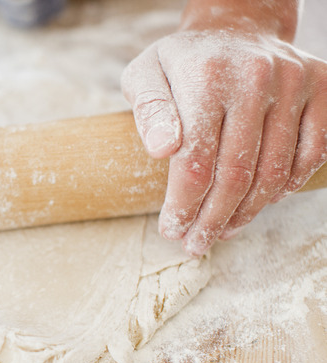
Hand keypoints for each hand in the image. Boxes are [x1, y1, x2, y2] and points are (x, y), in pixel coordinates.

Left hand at [122, 28, 326, 254]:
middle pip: (236, 174)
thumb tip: (162, 150)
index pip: (196, 160)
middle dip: (213, 219)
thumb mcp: (144, 75)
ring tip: (223, 231)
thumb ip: (148, 111)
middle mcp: (255, 77)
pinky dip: (286, 187)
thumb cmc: (182, 63)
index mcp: (206, 77)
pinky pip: (311, 154)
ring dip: (247, 212)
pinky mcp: (322, 89)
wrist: (235, 29)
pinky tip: (259, 203)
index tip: (170, 230)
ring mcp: (294, 82)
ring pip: (274, 171)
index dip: (184, 205)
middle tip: (195, 244)